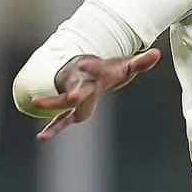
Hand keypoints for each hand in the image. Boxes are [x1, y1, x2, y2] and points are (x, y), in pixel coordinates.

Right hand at [30, 49, 161, 140]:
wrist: (88, 71)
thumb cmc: (110, 69)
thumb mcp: (127, 66)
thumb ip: (141, 62)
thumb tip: (157, 53)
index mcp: (97, 73)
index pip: (94, 69)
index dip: (90, 67)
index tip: (83, 64)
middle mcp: (82, 84)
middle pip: (77, 89)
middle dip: (73, 92)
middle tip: (71, 95)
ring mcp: (74, 96)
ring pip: (62, 103)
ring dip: (51, 104)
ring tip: (34, 103)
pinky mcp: (72, 110)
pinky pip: (61, 120)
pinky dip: (53, 129)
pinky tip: (42, 138)